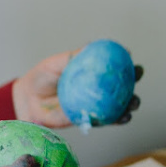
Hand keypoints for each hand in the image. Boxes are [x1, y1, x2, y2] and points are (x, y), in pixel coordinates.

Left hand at [12, 49, 142, 127]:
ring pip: (118, 104)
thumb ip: (74, 57)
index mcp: (90, 71)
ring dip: (130, 103)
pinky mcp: (89, 118)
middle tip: (136, 77)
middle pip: (121, 84)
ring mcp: (94, 103)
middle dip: (133, 81)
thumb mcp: (56, 63)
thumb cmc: (42, 77)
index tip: (130, 56)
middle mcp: (95, 87)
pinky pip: (106, 120)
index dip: (124, 60)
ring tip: (134, 102)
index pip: (112, 64)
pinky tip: (123, 118)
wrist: (28, 100)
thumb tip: (91, 47)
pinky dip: (117, 120)